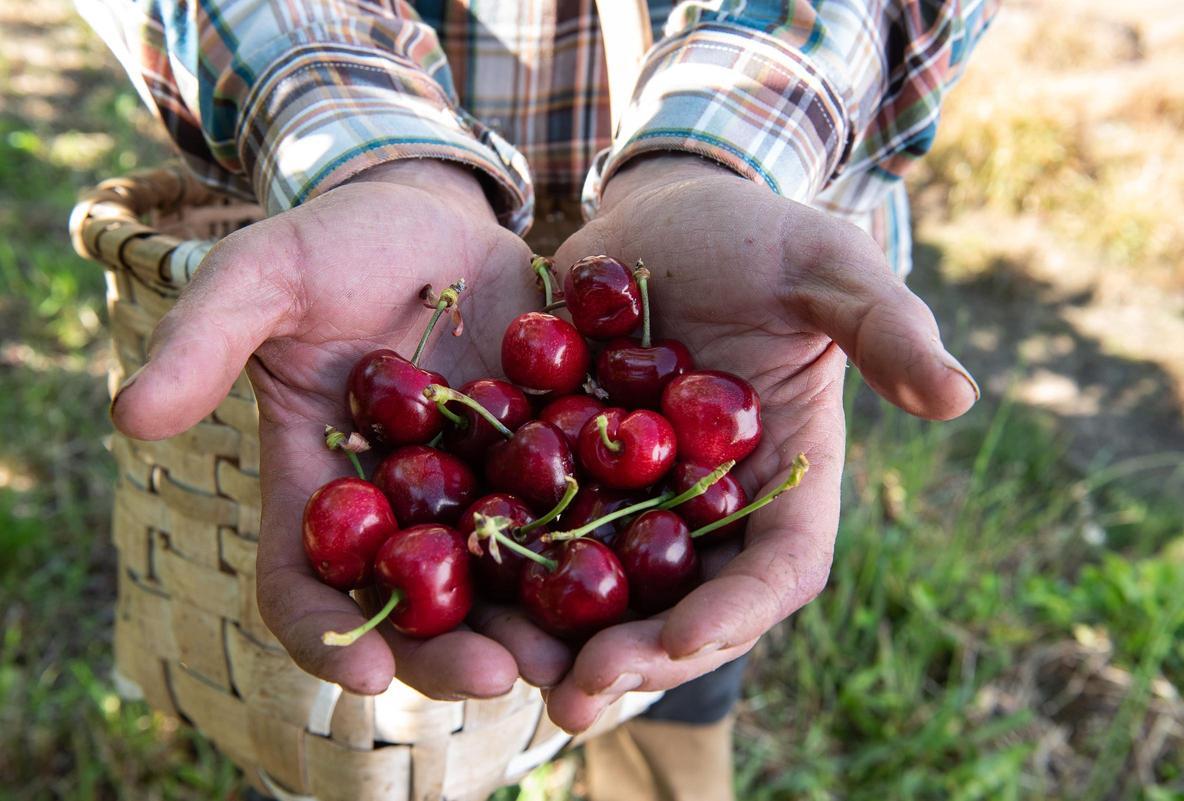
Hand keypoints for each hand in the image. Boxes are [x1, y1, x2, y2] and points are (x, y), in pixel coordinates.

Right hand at [110, 160, 573, 698]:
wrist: (437, 214)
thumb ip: (206, 339)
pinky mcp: (551, 460)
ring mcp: (480, 492)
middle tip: (499, 675)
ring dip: (541, 622)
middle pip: (418, 604)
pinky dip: (605, 543)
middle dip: (454, 649)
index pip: (307, 582)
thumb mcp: (263, 276)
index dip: (326, 635)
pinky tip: (643, 566)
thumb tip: (131, 415)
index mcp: (321, 486)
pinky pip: (578, 511)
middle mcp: (401, 510)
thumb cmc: (337, 243)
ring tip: (582, 655)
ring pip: (506, 577)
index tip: (363, 678)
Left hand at [542, 154, 978, 730]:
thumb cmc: (755, 235)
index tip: (677, 640)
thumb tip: (959, 396)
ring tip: (510, 672)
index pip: (778, 568)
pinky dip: (507, 571)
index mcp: (784, 474)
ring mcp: (639, 497)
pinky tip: (462, 598)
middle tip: (576, 697)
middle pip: (684, 604)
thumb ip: (884, 325)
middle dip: (636, 657)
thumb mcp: (824, 265)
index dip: (734, 613)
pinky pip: (537, 533)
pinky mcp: (570, 472)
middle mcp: (713, 505)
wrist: (660, 212)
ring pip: (606, 590)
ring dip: (562, 639)